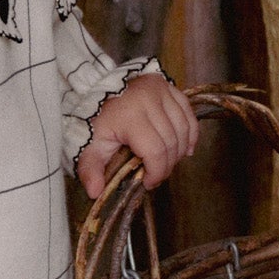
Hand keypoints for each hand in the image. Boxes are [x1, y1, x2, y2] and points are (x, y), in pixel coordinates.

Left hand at [77, 74, 198, 199]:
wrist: (96, 86)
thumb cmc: (93, 117)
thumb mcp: (87, 143)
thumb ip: (90, 168)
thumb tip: (95, 192)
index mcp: (130, 116)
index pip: (155, 152)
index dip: (156, 172)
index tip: (148, 182)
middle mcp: (149, 100)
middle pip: (171, 143)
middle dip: (166, 165)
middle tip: (155, 174)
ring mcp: (162, 91)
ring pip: (183, 129)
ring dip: (180, 151)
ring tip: (168, 162)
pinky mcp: (169, 86)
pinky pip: (189, 114)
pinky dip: (190, 133)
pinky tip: (186, 148)